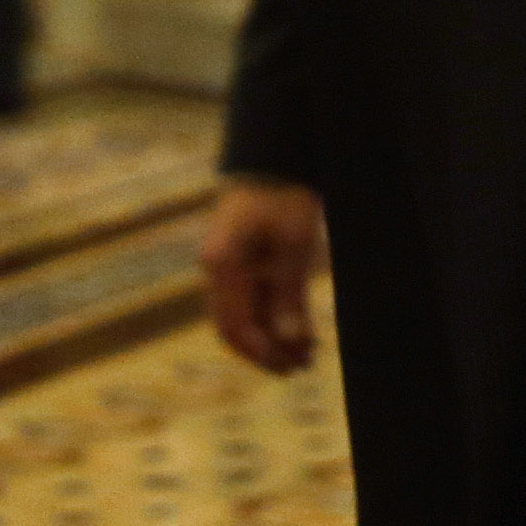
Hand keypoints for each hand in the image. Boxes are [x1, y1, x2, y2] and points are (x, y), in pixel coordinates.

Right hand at [202, 177, 325, 373]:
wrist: (277, 157)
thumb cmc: (285, 196)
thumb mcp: (294, 245)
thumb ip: (289, 294)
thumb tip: (290, 340)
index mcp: (222, 263)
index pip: (234, 324)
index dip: (262, 352)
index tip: (291, 366)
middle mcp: (217, 269)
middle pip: (234, 326)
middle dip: (266, 351)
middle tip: (301, 368)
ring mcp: (227, 266)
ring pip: (244, 316)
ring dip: (272, 337)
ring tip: (308, 355)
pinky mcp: (241, 262)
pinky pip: (252, 299)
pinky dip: (274, 317)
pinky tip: (301, 333)